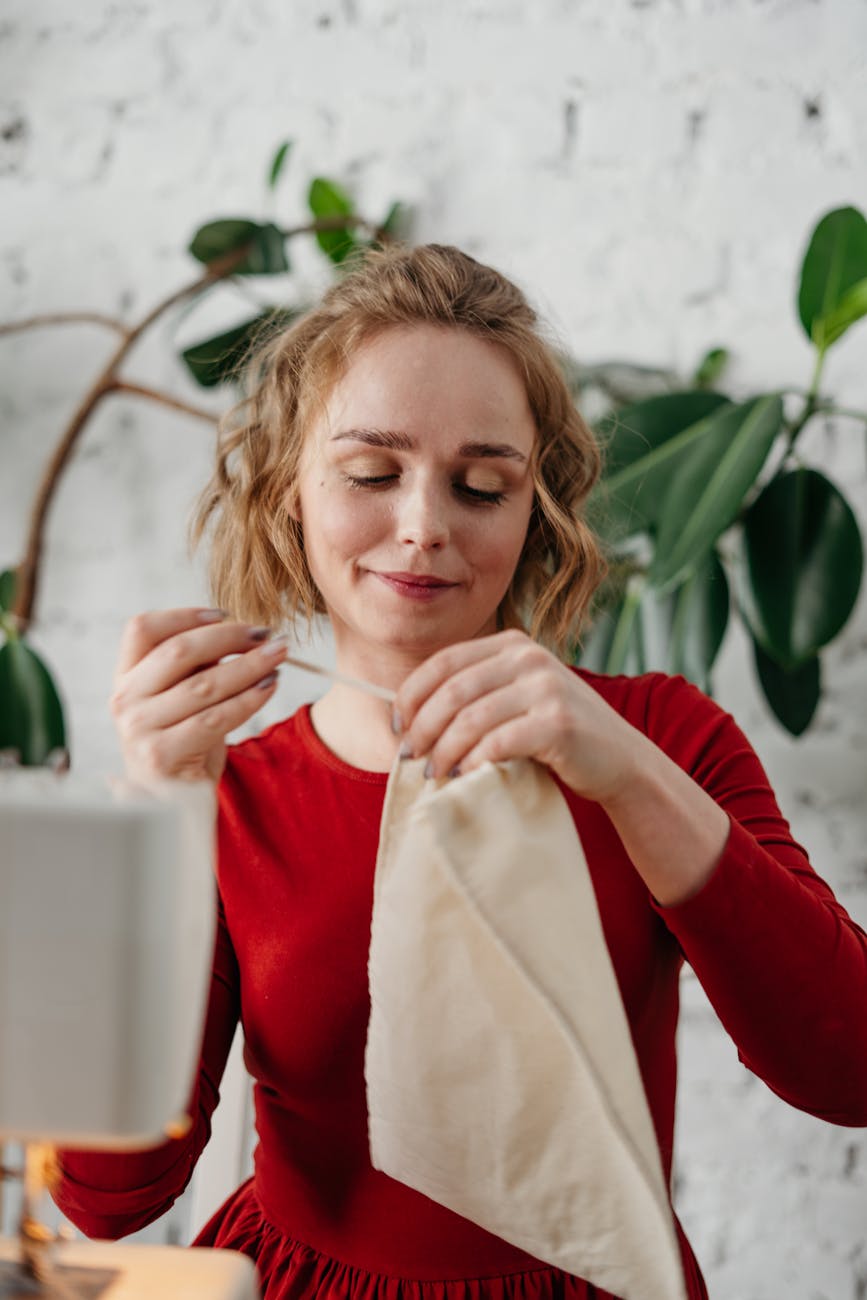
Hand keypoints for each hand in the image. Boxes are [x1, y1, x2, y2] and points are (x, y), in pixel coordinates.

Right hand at [110, 608, 288, 784]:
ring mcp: (138, 729)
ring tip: (278, 657)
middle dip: (229, 637)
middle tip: (266, 635)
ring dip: (248, 665)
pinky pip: (215, 718)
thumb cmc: (185, 746)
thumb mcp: (183, 700)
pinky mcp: (162, 755)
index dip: (184, 615)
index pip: (142, 628)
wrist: (174, 805)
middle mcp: (124, 700)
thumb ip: (194, 667)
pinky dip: (248, 698)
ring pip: (203, 683)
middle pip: (177, 651)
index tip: (224, 613)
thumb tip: (234, 635)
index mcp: (125, 679)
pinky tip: (269, 687)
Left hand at [393, 629, 644, 804]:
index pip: (444, 662)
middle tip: (410, 758)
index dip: (412, 695)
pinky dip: (474, 761)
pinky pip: (498, 742)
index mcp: (513, 644)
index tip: (398, 727)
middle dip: (423, 727)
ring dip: (443, 750)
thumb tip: (410, 718)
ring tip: (433, 773)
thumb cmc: (556, 734)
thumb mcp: (517, 697)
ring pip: (471, 718)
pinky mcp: (558, 723)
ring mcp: (546, 688)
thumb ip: (477, 693)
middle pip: (452, 690)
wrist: (619, 758)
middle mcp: (529, 657)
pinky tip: (465, 775)